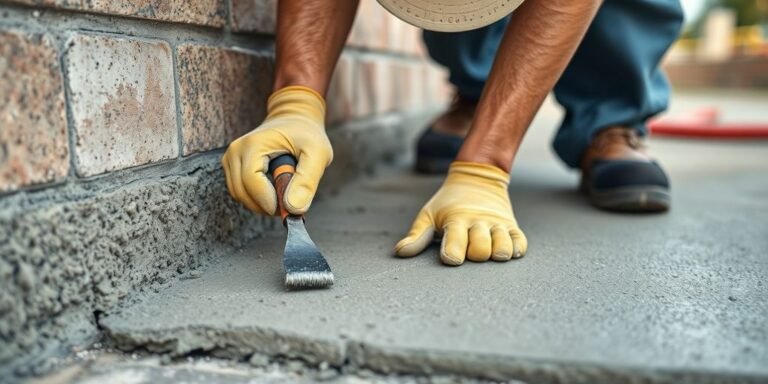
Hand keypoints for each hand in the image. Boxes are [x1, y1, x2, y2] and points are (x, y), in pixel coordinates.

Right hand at [221, 86, 331, 214]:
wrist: (294, 119)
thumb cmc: (307, 135)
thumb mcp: (317, 154)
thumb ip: (307, 181)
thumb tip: (293, 209)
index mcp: (253, 144)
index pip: (251, 183)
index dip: (269, 201)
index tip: (289, 209)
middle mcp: (236, 151)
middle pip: (242, 192)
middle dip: (266, 205)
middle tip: (290, 203)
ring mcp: (231, 158)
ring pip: (239, 195)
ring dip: (261, 203)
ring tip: (284, 192)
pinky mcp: (232, 166)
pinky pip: (240, 192)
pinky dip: (256, 198)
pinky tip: (274, 189)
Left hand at [395, 162, 526, 264]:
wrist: (477, 176)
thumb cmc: (448, 202)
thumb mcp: (428, 214)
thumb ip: (417, 235)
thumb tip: (401, 252)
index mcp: (456, 219)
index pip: (455, 242)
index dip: (452, 254)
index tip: (450, 259)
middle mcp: (478, 222)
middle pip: (481, 250)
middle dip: (475, 256)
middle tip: (469, 251)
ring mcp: (497, 224)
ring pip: (503, 248)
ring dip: (497, 254)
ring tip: (491, 252)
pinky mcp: (512, 225)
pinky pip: (520, 242)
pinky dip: (516, 250)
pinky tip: (507, 250)